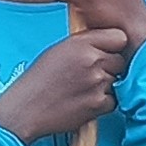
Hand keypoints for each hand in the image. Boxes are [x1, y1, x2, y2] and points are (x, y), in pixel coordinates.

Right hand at [0, 27, 133, 141]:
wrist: (25, 108)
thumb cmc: (38, 80)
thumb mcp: (58, 50)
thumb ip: (84, 43)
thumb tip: (106, 43)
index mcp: (81, 43)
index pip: (119, 37)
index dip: (114, 46)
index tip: (108, 52)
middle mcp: (91, 60)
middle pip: (120, 61)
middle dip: (110, 68)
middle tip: (90, 75)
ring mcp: (96, 82)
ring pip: (117, 81)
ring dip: (105, 86)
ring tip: (82, 90)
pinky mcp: (98, 104)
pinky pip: (113, 101)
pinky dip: (102, 104)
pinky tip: (83, 102)